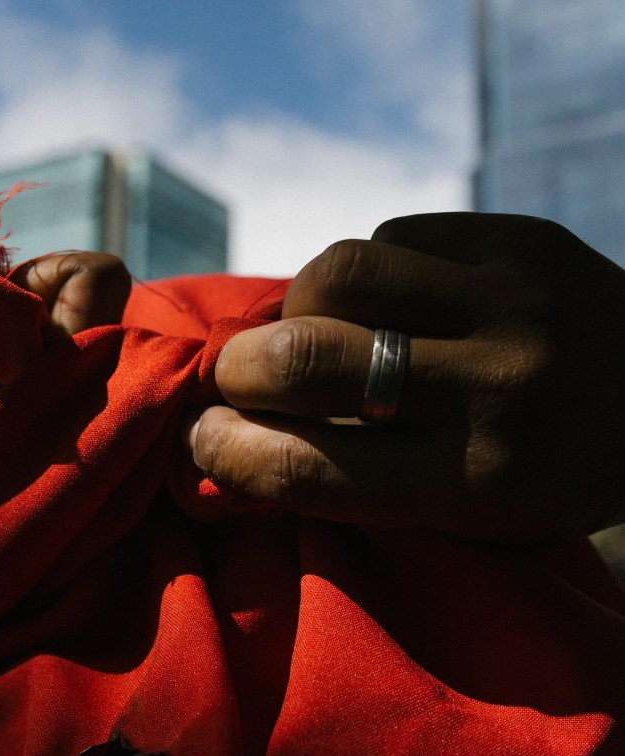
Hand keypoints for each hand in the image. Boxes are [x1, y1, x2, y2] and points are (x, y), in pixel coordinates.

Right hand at [187, 213, 624, 543]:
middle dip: (239, 371)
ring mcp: (512, 301)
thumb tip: (229, 448)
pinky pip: (392, 237)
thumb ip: (362, 489)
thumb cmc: (554, 477)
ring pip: (339, 274)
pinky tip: (380, 301)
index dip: (227, 452)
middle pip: (307, 361)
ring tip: (307, 330)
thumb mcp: (473, 518)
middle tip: (236, 379)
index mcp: (480, 485)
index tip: (201, 440)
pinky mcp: (519, 238)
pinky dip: (362, 274)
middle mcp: (496, 389)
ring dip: (295, 307)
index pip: (309, 468)